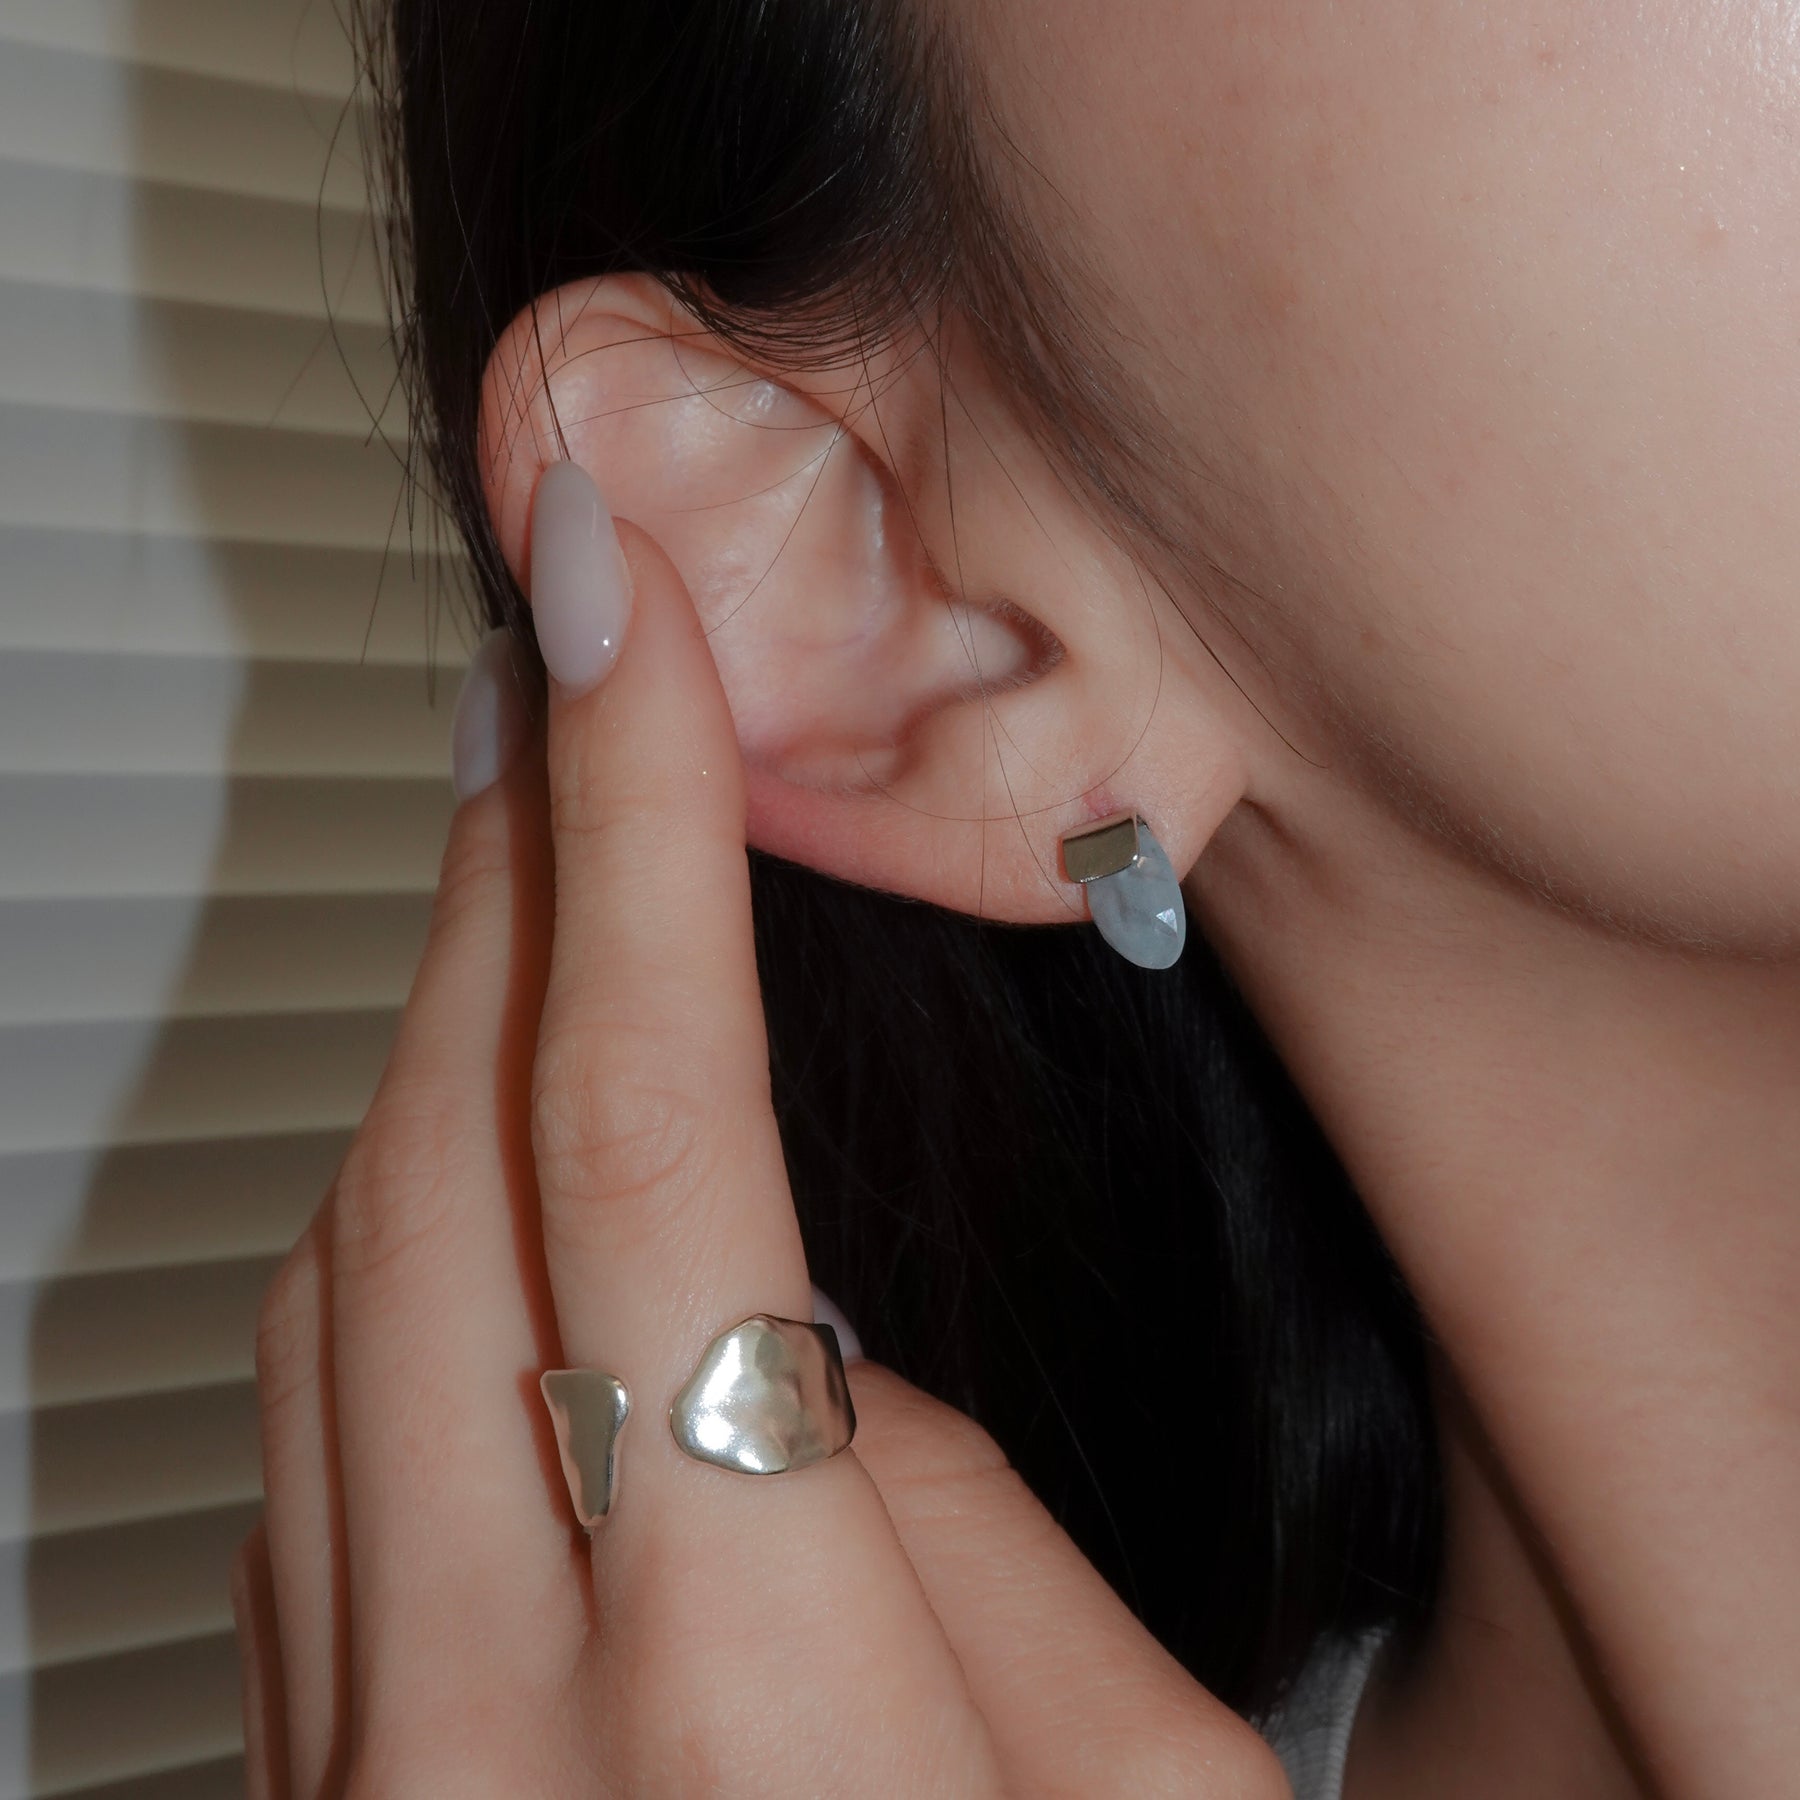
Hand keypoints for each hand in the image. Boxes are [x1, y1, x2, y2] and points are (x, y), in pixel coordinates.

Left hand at [231, 464, 1288, 1797]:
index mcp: (752, 1704)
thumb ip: (959, 1548)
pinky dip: (386, 1246)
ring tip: (546, 895)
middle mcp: (490, 1727)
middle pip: (447, 1164)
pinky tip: (472, 1176)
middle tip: (582, 703)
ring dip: (443, 1045)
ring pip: (338, 1284)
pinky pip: (307, 1444)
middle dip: (515, 881)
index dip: (641, 840)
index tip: (629, 631)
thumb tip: (810, 1349)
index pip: (656, 1133)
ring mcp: (362, 1775)